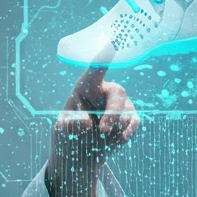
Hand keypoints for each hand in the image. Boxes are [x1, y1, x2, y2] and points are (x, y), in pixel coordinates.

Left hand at [45, 66, 138, 196]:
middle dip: (112, 114)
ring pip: (126, 112)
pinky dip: (125, 133)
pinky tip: (117, 140)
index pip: (95, 70)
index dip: (104, 58)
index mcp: (86, 87)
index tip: (112, 44)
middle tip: (102, 131)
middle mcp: (106, 90)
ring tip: (99, 138)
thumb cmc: (69, 134)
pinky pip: (134, 122)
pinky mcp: (130, 118)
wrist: (81, 153)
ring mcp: (121, 103)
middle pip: (118, 94)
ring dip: (113, 129)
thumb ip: (69, 124)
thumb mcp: (62, 130)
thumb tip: (87, 122)